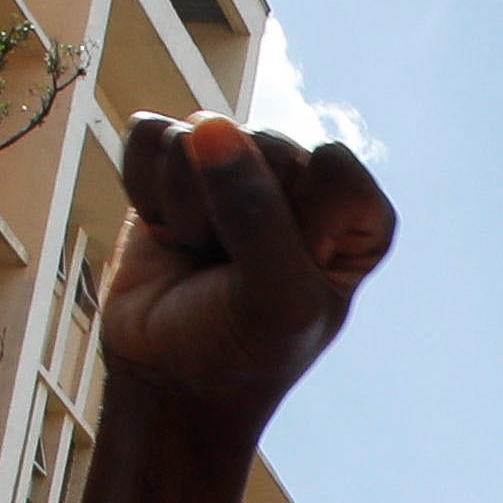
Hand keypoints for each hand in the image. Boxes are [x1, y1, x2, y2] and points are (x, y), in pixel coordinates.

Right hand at [105, 113, 392, 423]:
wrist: (170, 374)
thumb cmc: (242, 347)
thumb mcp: (273, 300)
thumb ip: (257, 217)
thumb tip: (212, 128)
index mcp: (359, 218)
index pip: (334, 165)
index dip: (294, 216)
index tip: (283, 269)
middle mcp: (305, 182)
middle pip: (261, 141)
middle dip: (229, 212)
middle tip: (229, 268)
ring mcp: (238, 166)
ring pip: (198, 133)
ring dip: (184, 205)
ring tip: (200, 251)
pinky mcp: (177, 162)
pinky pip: (149, 135)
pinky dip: (143, 188)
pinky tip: (165, 230)